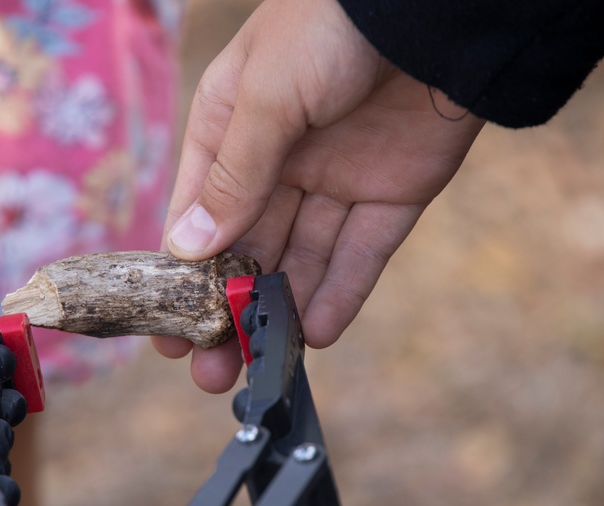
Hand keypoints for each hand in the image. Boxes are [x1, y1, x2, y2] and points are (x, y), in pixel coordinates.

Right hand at [155, 0, 484, 391]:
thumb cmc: (331, 26)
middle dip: (227, 311)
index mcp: (232, 125)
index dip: (182, 276)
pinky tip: (316, 335)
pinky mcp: (392, 194)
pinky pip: (361, 253)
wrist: (435, 9)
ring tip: (259, 367)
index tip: (167, 329)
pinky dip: (340, 293)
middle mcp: (280, 158)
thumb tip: (188, 248)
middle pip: (247, 248)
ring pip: (303, 259)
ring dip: (280, 314)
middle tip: (210, 371)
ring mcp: (337, 178)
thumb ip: (234, 175)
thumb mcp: (268, 97)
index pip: (198, 212)